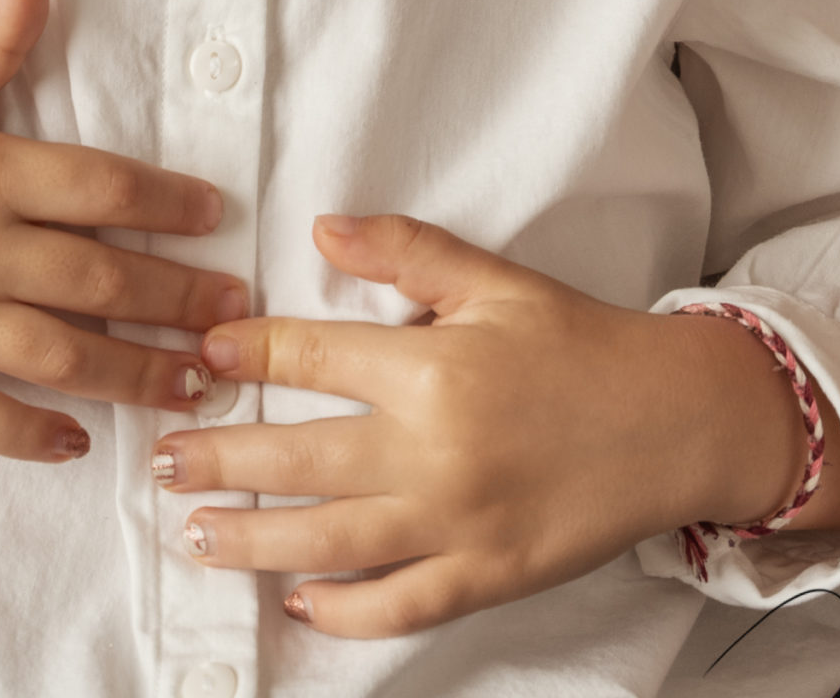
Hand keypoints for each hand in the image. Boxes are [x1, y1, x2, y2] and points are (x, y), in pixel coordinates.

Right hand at [0, 0, 246, 459]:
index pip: (99, 185)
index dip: (166, 201)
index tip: (216, 216)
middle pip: (97, 277)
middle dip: (177, 299)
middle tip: (236, 314)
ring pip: (59, 355)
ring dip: (136, 375)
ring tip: (195, 385)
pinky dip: (31, 434)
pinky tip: (80, 441)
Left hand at [152, 213, 839, 638]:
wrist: (675, 419)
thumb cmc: (580, 343)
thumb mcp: (493, 280)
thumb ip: (405, 251)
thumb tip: (321, 227)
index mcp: (432, 367)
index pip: (309, 355)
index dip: (245, 352)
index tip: (200, 353)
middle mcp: (436, 451)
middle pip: (300, 458)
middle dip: (221, 459)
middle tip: (164, 462)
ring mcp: (459, 523)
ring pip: (332, 541)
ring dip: (256, 540)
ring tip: (198, 535)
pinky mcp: (488, 576)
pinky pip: (400, 605)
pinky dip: (344, 611)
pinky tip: (299, 601)